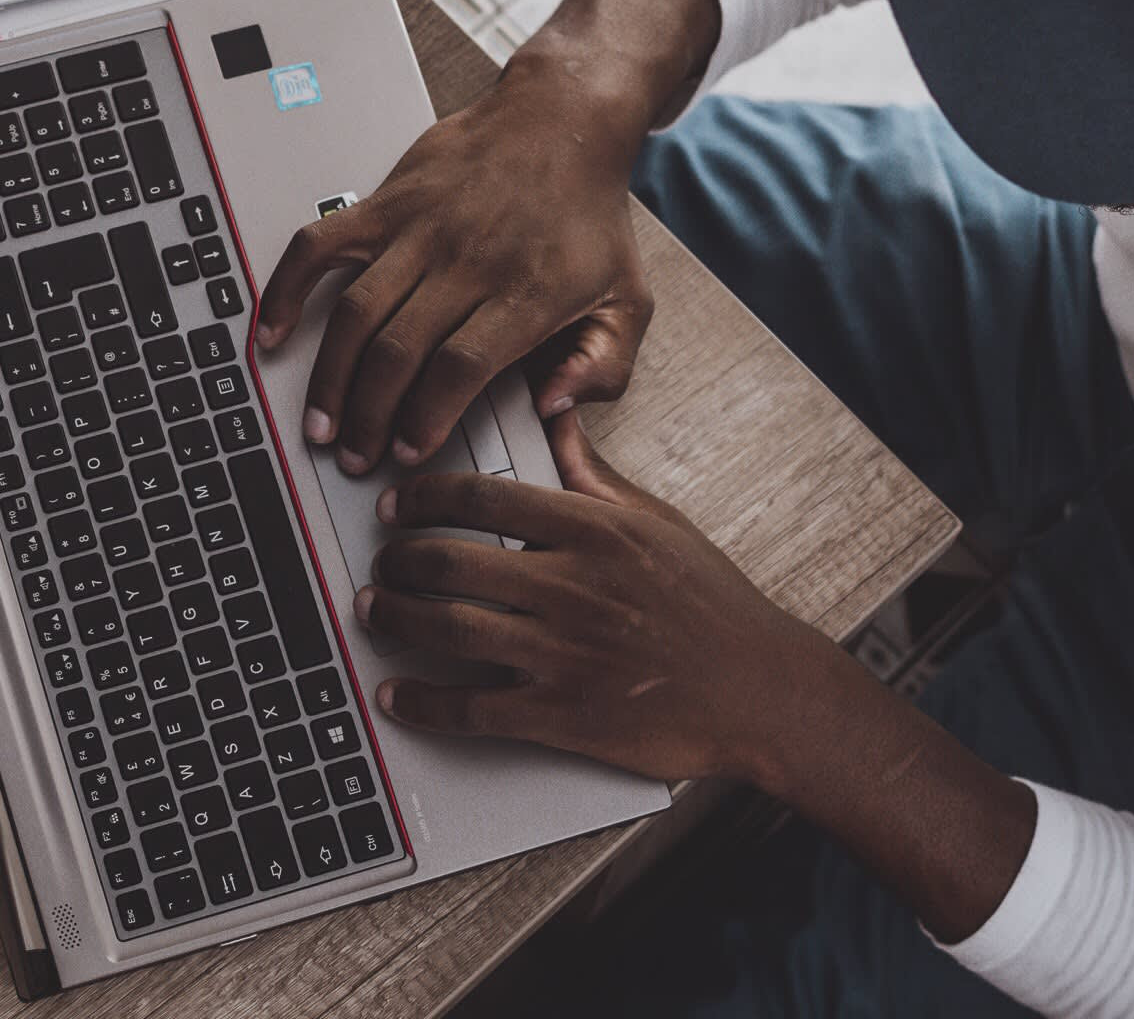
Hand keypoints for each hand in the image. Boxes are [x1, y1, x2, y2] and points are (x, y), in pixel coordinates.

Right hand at [254, 57, 654, 474]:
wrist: (563, 121)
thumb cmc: (589, 215)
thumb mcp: (629, 299)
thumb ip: (603, 365)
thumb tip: (554, 405)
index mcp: (525, 292)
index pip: (461, 367)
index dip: (426, 418)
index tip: (409, 451)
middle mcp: (467, 260)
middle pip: (399, 351)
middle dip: (369, 416)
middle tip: (356, 456)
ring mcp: (420, 229)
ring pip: (356, 312)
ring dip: (330, 376)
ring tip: (321, 423)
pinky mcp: (386, 202)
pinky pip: (320, 246)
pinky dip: (287, 289)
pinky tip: (273, 332)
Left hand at [356, 411, 847, 784]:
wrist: (758, 689)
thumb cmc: (712, 605)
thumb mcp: (657, 522)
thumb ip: (593, 474)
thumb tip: (553, 418)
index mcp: (594, 531)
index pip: (483, 498)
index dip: (422, 497)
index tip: (397, 504)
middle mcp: (573, 587)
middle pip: (451, 562)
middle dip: (397, 560)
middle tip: (382, 561)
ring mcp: (564, 654)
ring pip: (448, 630)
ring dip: (396, 620)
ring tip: (375, 612)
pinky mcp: (562, 716)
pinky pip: (471, 708)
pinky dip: (422, 702)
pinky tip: (397, 695)